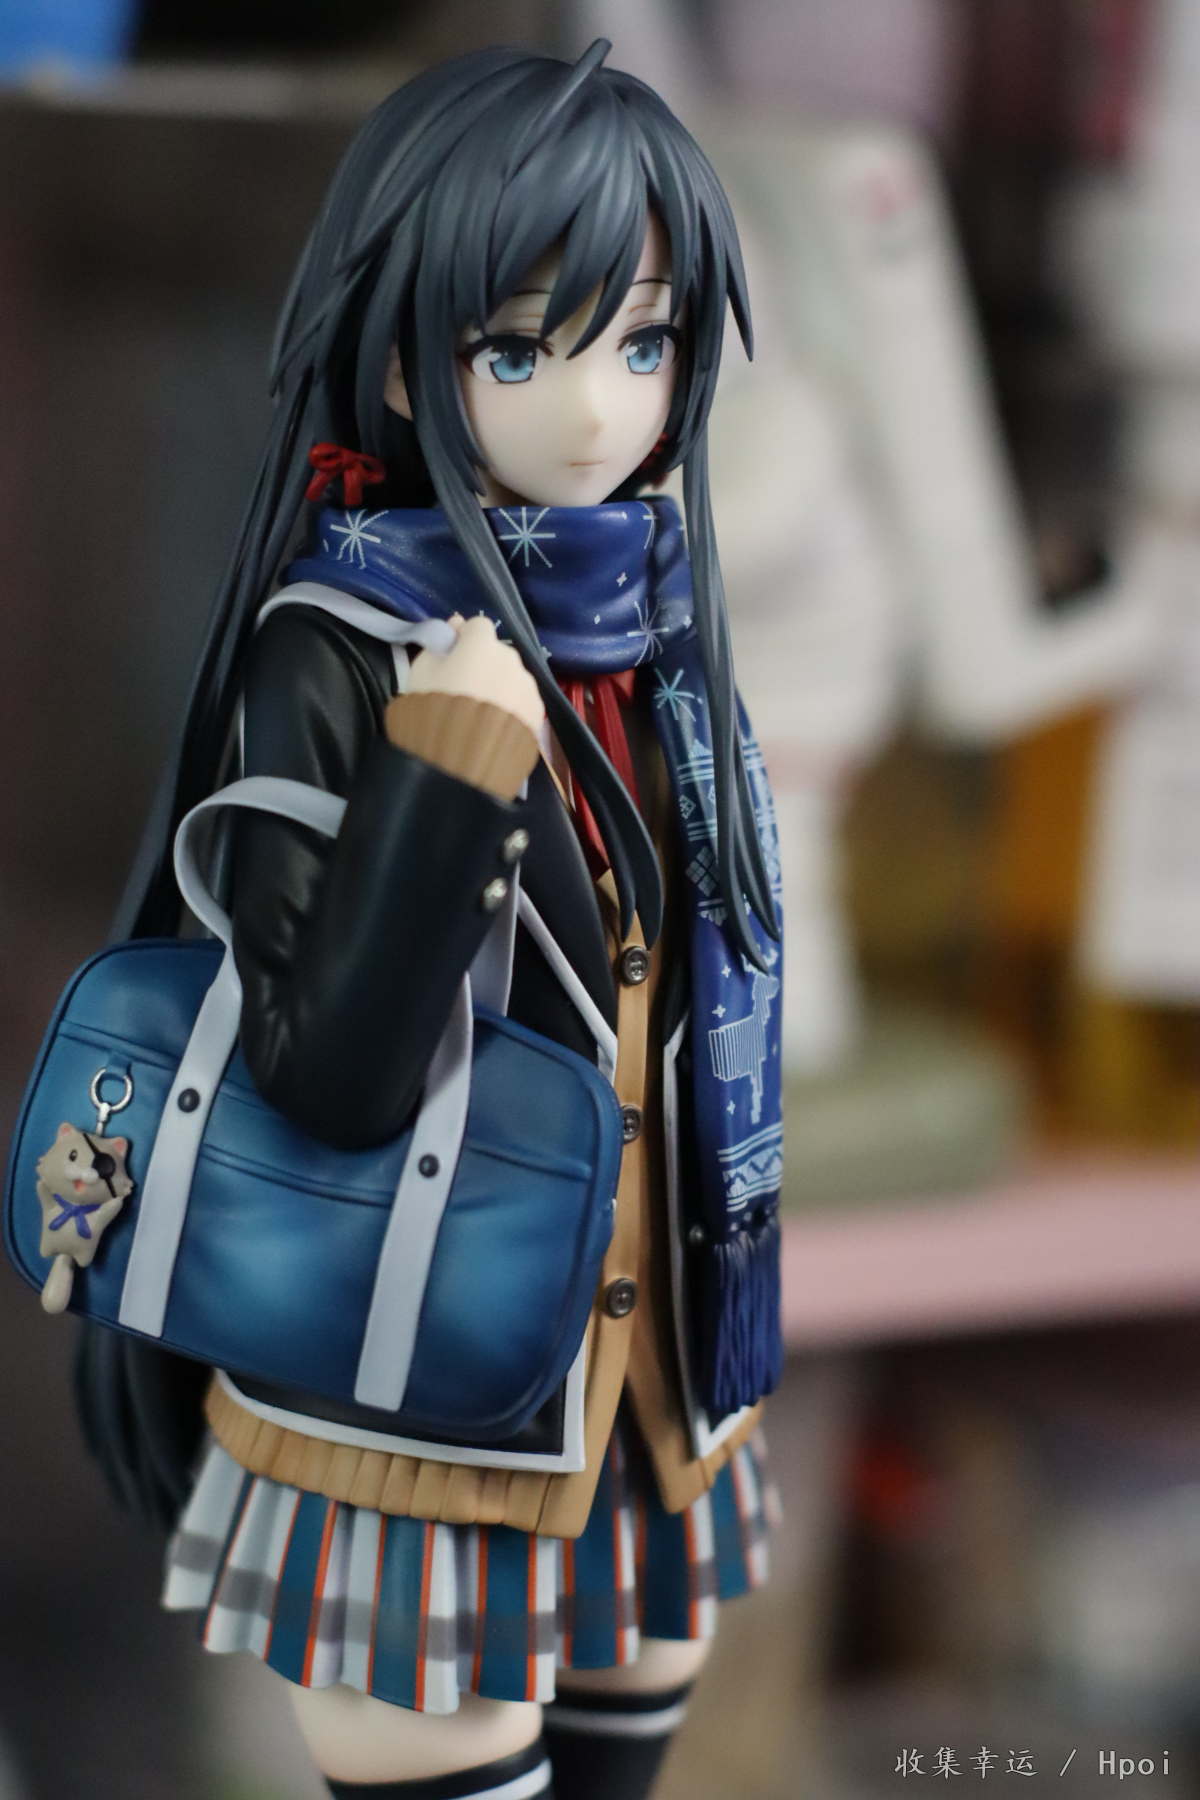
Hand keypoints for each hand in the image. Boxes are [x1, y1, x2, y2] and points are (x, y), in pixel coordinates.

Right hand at [406, 615, 544, 735]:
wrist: (460, 762)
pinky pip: (521, 703)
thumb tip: (455, 625)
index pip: (477, 626)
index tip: (451, 657)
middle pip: (497, 654)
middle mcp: (511, 660)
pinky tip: (494, 729)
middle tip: (464, 691)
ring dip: (499, 688)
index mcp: (482, 645)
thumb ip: (438, 645)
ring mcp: (527, 687)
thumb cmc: (432, 711)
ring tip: (480, 717)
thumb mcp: (420, 673)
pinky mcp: (537, 714)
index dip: (464, 639)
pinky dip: (511, 709)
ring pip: (512, 679)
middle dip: (483, 665)